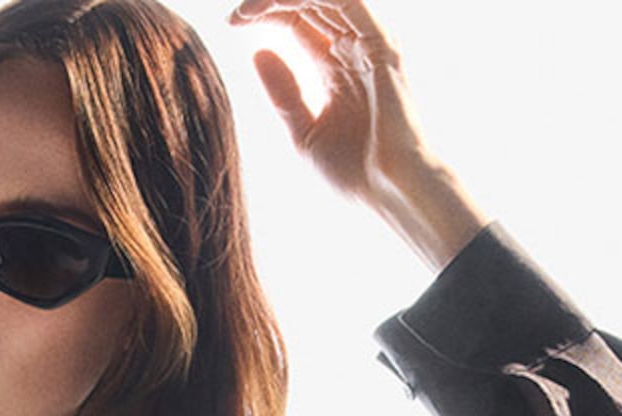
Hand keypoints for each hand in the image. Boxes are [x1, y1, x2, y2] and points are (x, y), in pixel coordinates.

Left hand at [226, 0, 442, 212]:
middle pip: (309, 2)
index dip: (265, 12)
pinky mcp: (380, 45)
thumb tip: (258, 52)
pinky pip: (349, 2)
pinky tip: (284, 4)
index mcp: (334, 66)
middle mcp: (352, 48)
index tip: (231, 22)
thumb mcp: (304, 132)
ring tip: (252, 9)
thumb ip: (284, 94)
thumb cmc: (354, 173)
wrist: (389, 192)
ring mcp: (368, 44)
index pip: (297, 19)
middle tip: (236, 14)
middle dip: (270, 1)